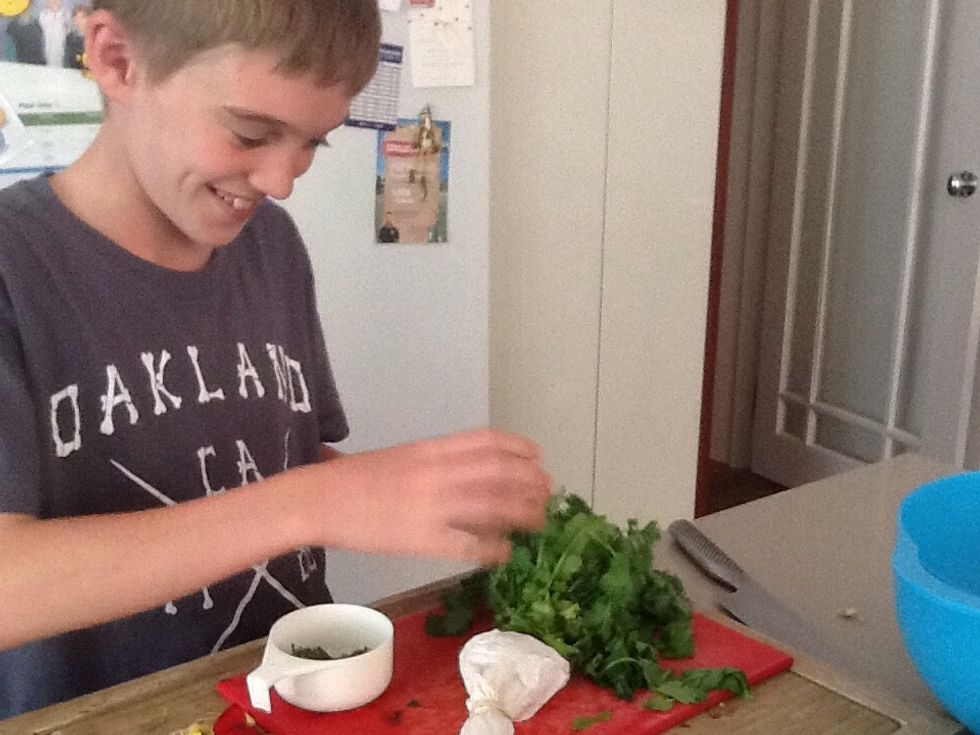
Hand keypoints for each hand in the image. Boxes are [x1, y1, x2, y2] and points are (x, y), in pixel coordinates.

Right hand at [304, 429, 551, 564]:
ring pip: (491, 507)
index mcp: (430, 449)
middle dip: (530, 482)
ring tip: (538, 523)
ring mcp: (430, 506)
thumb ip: (435, 460)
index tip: (538, 457)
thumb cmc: (355, 479)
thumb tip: (469, 469)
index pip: (486, 441)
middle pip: (498, 473)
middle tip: (549, 493)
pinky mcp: (420, 539)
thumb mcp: (401, 457)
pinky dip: (491, 548)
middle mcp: (436, 473)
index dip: (518, 449)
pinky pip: (467, 544)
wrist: (318, 499)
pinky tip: (504, 553)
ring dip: (521, 514)